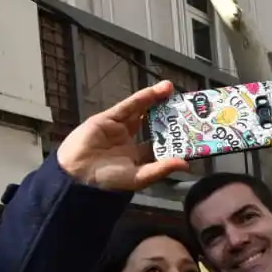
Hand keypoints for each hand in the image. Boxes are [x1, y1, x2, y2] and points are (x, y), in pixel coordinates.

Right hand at [55, 80, 187, 189]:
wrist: (77, 174)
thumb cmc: (108, 181)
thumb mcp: (140, 177)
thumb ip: (162, 169)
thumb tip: (186, 164)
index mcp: (140, 157)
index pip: (162, 144)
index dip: (177, 137)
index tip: (194, 130)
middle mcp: (131, 141)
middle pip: (154, 124)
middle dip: (168, 115)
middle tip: (185, 106)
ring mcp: (119, 128)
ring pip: (141, 111)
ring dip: (156, 100)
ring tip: (172, 90)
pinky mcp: (108, 118)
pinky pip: (128, 106)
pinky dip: (142, 98)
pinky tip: (156, 91)